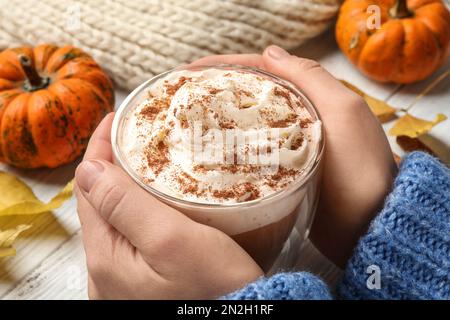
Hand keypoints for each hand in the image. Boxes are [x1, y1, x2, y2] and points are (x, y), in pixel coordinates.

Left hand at [74, 113, 262, 298]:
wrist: (240, 319)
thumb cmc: (215, 287)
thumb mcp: (171, 240)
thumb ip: (125, 205)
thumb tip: (87, 169)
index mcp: (106, 258)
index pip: (88, 189)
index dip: (98, 150)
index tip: (114, 119)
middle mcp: (106, 273)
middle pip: (99, 204)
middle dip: (111, 165)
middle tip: (132, 134)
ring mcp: (123, 280)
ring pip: (116, 219)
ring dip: (125, 186)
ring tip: (144, 158)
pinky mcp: (143, 282)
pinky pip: (131, 236)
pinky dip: (138, 209)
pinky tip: (155, 198)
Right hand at [193, 46, 396, 266]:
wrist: (369, 226)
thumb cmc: (361, 170)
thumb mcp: (343, 114)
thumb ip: (311, 79)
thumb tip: (270, 51)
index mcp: (310, 98)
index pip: (261, 71)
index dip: (224, 67)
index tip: (189, 72)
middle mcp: (296, 118)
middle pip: (249, 97)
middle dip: (215, 92)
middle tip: (180, 98)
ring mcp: (286, 147)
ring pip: (246, 125)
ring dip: (218, 121)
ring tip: (185, 122)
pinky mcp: (279, 174)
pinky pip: (248, 155)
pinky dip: (228, 150)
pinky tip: (207, 154)